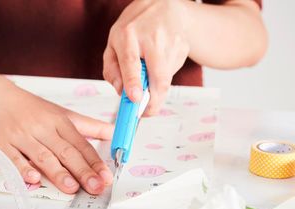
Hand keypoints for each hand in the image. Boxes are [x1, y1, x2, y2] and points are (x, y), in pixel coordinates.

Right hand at [0, 77, 113, 194]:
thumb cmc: (30, 108)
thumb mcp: (61, 113)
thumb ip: (88, 126)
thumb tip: (114, 133)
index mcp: (59, 121)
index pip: (81, 144)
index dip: (95, 162)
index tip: (106, 176)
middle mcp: (42, 128)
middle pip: (65, 151)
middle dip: (82, 170)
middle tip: (95, 186)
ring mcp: (22, 136)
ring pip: (43, 156)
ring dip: (58, 173)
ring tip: (72, 187)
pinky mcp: (2, 144)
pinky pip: (14, 158)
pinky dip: (23, 169)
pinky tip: (33, 179)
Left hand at [103, 0, 190, 115]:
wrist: (162, 5)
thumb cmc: (134, 27)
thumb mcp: (114, 42)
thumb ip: (112, 68)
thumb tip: (120, 91)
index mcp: (128, 35)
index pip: (131, 61)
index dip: (133, 82)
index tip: (135, 99)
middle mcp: (151, 37)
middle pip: (158, 76)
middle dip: (154, 100)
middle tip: (146, 112)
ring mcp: (171, 42)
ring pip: (166, 79)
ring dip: (156, 87)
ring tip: (148, 74)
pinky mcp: (183, 48)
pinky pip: (173, 73)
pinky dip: (164, 76)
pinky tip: (159, 62)